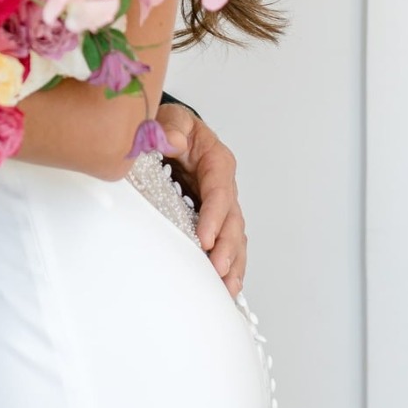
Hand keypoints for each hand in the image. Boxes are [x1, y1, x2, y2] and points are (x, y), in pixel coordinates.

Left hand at [156, 106, 246, 297]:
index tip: (205, 239)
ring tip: (229, 288)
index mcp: (217, 163)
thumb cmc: (174, 126)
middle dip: (228, 248)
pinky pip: (228, 242)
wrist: (173, 131)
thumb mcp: (172, 118)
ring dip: (234, 262)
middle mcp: (225, 187)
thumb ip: (172, 128)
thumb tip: (172, 141)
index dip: (214, 217)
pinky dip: (231, 264)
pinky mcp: (215, 218)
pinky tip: (228, 286)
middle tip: (219, 271)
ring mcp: (223, 205)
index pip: (219, 193)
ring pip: (235, 237)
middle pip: (233, 221)